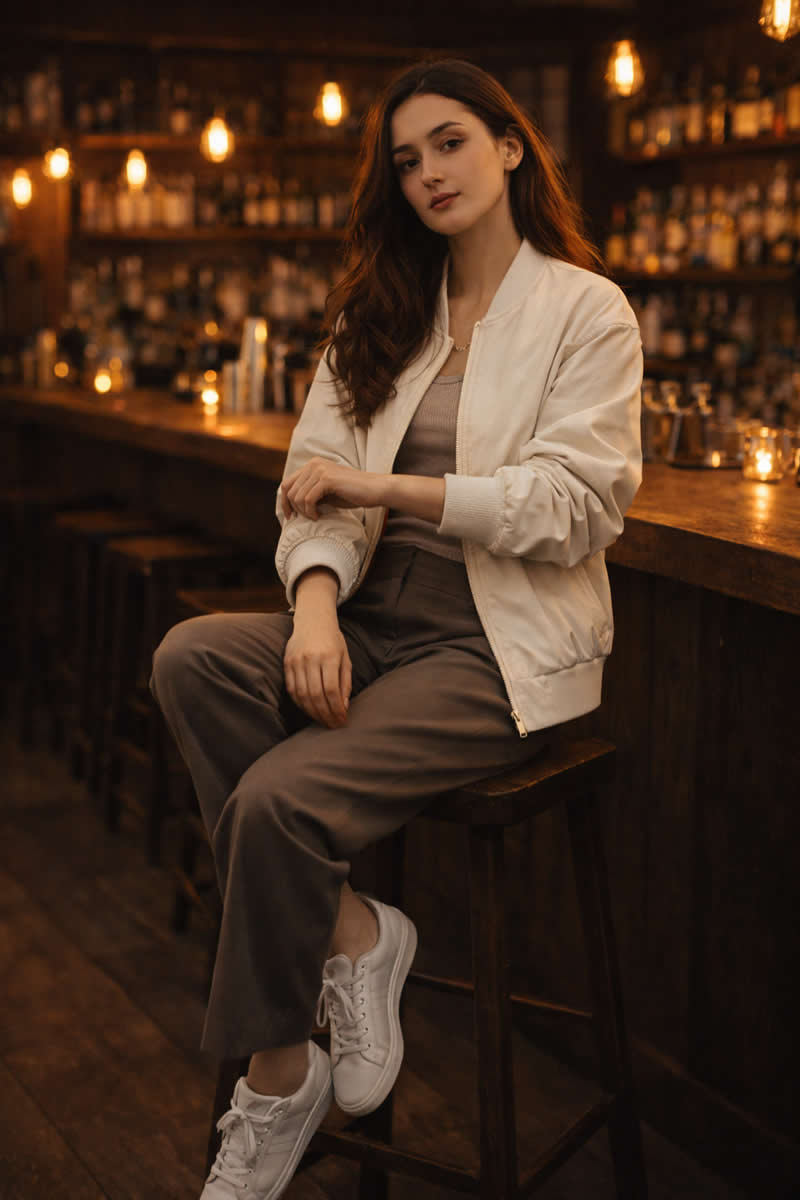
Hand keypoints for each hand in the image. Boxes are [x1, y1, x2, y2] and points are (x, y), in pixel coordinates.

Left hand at [280, 457, 386, 520]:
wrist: (374, 489)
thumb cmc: (352, 493)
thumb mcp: (326, 493)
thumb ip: (310, 493)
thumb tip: (292, 505)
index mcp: (312, 465)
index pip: (287, 483)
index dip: (284, 502)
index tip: (291, 516)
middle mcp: (313, 464)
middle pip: (288, 490)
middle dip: (293, 508)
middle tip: (306, 519)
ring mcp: (319, 470)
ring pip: (297, 496)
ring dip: (304, 511)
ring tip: (316, 516)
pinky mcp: (327, 479)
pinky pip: (308, 499)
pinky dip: (311, 512)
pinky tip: (319, 516)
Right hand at [284, 614, 351, 728]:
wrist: (313, 621)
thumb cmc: (333, 641)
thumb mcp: (345, 659)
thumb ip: (345, 683)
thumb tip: (343, 707)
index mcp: (329, 656)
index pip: (331, 689)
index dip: (336, 708)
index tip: (342, 720)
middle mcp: (311, 658)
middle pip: (315, 695)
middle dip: (325, 714)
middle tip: (332, 725)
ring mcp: (296, 661)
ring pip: (302, 695)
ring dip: (313, 712)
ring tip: (322, 720)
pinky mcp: (287, 663)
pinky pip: (292, 689)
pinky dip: (300, 703)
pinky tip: (310, 710)